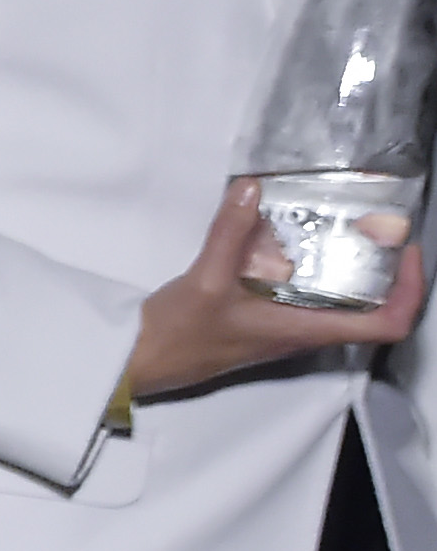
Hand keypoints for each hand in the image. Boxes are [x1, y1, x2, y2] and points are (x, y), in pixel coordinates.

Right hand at [122, 178, 428, 403]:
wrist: (140, 363)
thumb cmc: (179, 336)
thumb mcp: (205, 281)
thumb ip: (230, 233)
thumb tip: (251, 187)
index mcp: (304, 330)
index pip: (386, 325)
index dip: (409, 289)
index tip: (405, 251)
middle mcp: (304, 334)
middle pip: (373, 312)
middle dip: (385, 270)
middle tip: (379, 228)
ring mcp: (285, 330)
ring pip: (343, 304)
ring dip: (354, 269)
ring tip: (348, 228)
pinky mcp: (266, 323)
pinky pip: (312, 298)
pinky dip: (319, 271)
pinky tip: (297, 243)